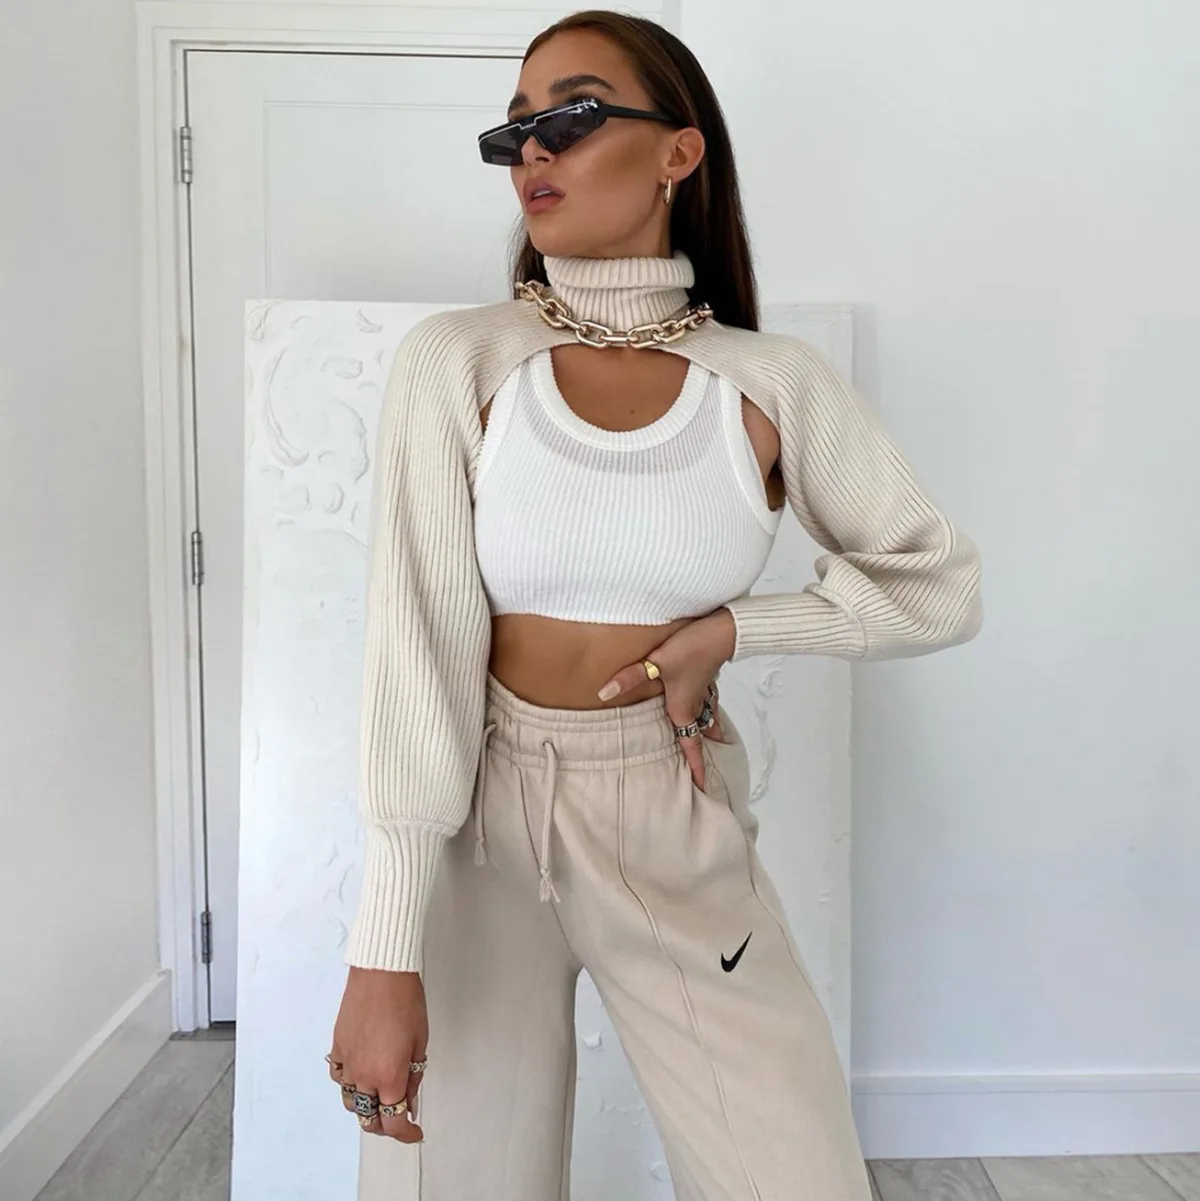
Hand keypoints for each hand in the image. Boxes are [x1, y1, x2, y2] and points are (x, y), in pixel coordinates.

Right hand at [329, 967, 427, 1141]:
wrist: (381, 974)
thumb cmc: (405, 1001)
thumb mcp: (420, 1043)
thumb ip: (413, 1077)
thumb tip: (410, 1101)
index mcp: (389, 1078)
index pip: (394, 1122)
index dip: (406, 1134)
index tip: (415, 1133)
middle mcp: (364, 1077)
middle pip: (370, 1119)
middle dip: (386, 1125)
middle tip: (400, 1117)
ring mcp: (347, 1064)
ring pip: (351, 1103)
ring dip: (367, 1107)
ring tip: (381, 1098)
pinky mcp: (337, 1049)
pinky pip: (339, 1079)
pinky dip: (350, 1085)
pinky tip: (360, 1076)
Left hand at [597, 608, 736, 790]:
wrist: (722, 631)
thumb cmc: (691, 648)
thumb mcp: (655, 663)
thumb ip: (629, 678)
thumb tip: (604, 693)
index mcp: (683, 709)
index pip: (692, 746)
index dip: (697, 768)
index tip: (703, 788)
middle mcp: (696, 704)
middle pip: (700, 735)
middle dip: (703, 753)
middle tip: (704, 771)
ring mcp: (704, 690)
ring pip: (707, 718)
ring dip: (709, 732)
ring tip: (713, 742)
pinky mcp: (707, 676)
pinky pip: (709, 701)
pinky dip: (710, 710)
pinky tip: (709, 707)